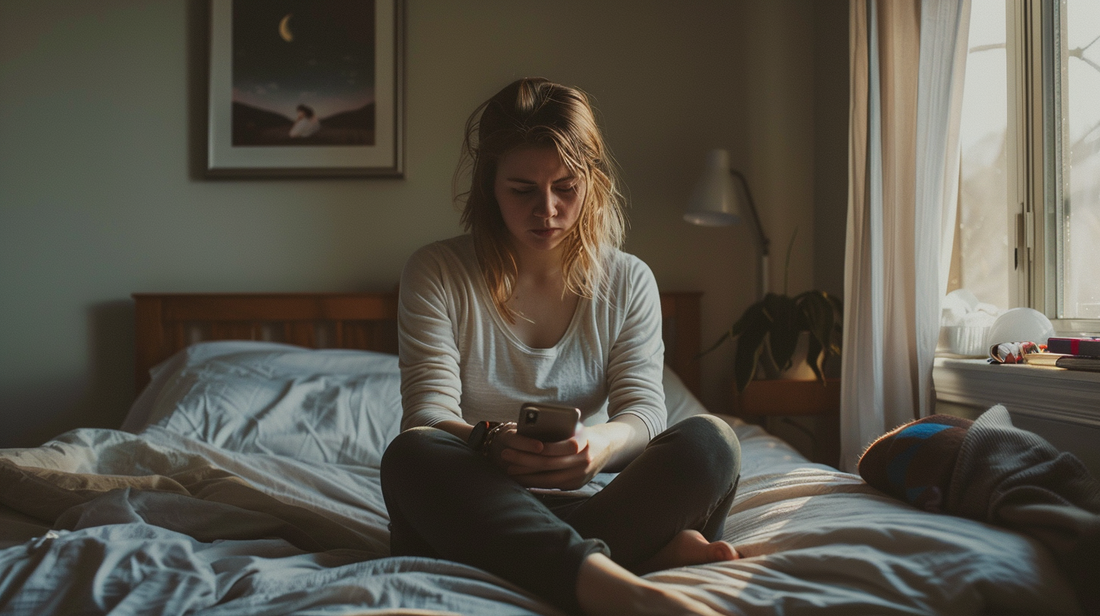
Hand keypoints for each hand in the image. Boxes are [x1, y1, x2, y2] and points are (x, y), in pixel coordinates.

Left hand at [495, 426, 613, 489]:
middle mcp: (583, 461)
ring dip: (526, 475)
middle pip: (548, 463)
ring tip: (510, 469)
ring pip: (548, 479)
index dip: (538, 447)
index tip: (518, 443)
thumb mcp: (576, 427)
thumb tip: (531, 430)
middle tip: (505, 455)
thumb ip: (560, 429)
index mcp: (583, 442)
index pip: (557, 446)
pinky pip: (552, 486)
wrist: (608, 448)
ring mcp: (580, 475)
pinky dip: (535, 483)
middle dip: (524, 460)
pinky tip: (522, 479)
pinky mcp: (576, 485)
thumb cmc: (584, 434)